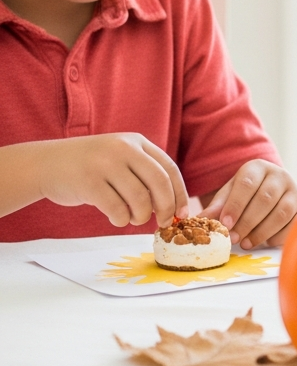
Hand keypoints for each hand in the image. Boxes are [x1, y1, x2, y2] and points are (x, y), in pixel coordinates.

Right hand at [38, 134, 188, 226]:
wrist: (45, 163)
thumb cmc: (90, 167)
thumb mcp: (120, 158)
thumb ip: (145, 174)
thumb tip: (175, 207)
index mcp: (136, 142)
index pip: (169, 169)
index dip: (180, 195)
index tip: (182, 214)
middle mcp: (123, 148)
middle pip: (160, 183)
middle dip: (167, 208)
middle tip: (163, 222)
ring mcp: (104, 163)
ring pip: (140, 198)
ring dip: (141, 216)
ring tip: (134, 219)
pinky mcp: (88, 181)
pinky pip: (116, 208)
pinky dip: (122, 219)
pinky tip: (117, 219)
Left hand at [201, 160, 296, 248]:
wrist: (272, 192)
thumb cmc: (246, 195)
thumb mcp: (229, 195)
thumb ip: (218, 206)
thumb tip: (202, 220)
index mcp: (258, 168)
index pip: (247, 184)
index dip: (235, 205)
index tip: (225, 224)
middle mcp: (280, 176)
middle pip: (265, 199)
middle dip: (247, 222)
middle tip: (234, 238)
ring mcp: (295, 191)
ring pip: (281, 212)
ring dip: (262, 231)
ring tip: (246, 243)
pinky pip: (294, 224)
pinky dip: (279, 235)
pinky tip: (265, 242)